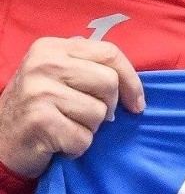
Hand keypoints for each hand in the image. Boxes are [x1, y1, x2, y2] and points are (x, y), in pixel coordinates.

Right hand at [0, 37, 144, 178]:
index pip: (110, 53)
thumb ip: (90, 67)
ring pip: (99, 112)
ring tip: (67, 126)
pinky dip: (77, 146)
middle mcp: (44, 64)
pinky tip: (59, 142)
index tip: (137, 102)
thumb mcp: (59, 75)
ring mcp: (39, 92)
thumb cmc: (39, 107)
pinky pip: (84, 137)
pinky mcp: (39, 121)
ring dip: (90, 128)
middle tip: (89, 117)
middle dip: (108, 106)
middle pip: (109, 82)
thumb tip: (133, 85)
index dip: (131, 79)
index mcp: (52, 47)